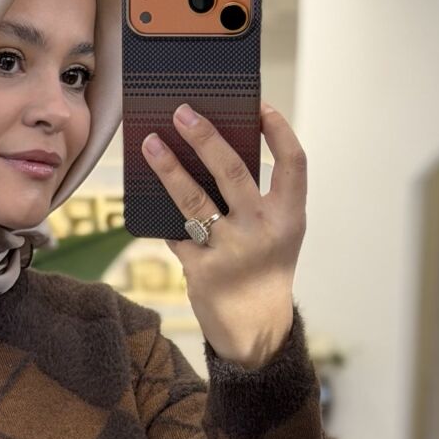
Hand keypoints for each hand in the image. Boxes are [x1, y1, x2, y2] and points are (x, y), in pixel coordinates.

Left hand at [142, 100, 304, 367]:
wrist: (257, 331)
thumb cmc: (265, 269)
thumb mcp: (278, 233)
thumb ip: (259, 199)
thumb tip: (214, 151)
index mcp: (290, 217)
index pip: (293, 163)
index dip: (279, 131)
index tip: (258, 106)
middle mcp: (263, 231)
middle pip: (232, 172)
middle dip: (205, 137)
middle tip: (182, 112)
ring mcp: (231, 252)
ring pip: (194, 201)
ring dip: (169, 168)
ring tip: (150, 144)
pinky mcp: (202, 271)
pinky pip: (175, 233)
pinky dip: (162, 215)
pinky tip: (145, 196)